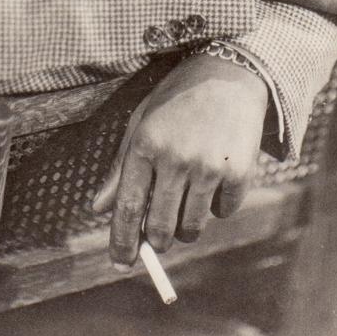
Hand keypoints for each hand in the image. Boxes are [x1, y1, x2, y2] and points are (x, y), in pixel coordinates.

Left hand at [91, 53, 267, 264]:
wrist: (228, 73)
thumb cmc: (177, 100)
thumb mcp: (141, 123)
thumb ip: (120, 167)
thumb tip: (98, 209)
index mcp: (145, 144)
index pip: (127, 207)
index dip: (122, 241)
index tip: (120, 262)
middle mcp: (175, 158)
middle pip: (160, 227)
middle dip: (156, 240)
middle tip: (159, 235)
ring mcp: (208, 166)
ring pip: (192, 227)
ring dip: (186, 225)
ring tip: (188, 196)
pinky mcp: (238, 172)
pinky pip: (223, 212)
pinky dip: (217, 205)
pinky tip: (215, 176)